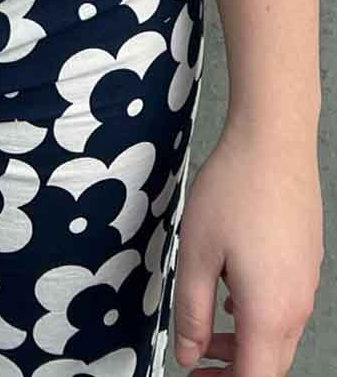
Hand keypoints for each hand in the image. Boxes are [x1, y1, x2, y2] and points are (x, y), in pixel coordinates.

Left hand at [173, 118, 323, 374]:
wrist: (275, 142)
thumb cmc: (234, 192)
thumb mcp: (195, 254)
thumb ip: (191, 312)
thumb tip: (189, 355)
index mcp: (269, 313)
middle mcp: (296, 306)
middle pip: (269, 365)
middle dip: (234, 371)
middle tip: (197, 364)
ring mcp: (306, 284)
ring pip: (278, 336)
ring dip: (245, 345)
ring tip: (210, 331)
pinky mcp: (307, 263)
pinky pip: (285, 308)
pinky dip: (259, 317)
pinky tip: (233, 295)